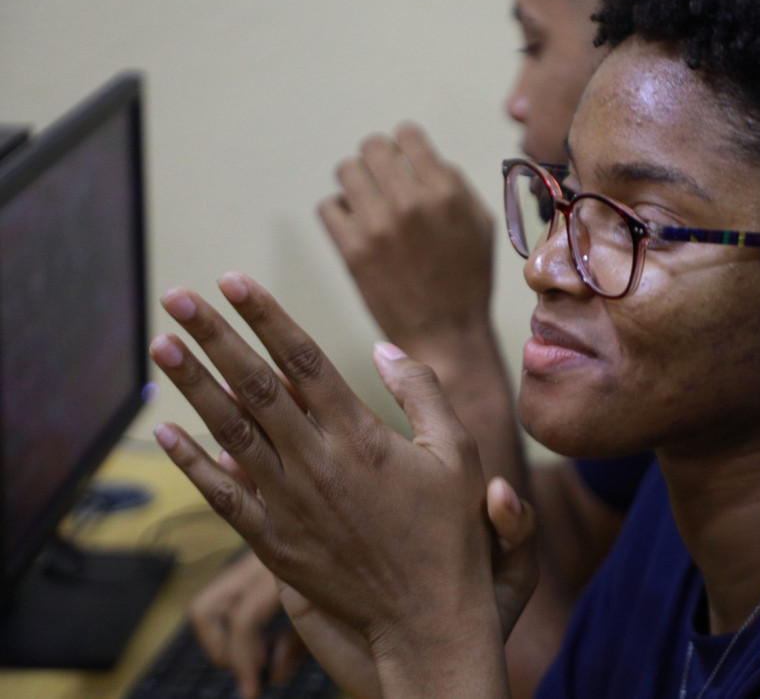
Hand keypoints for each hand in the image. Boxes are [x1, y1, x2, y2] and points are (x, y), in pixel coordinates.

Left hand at [150, 273, 514, 695]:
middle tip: (178, 298)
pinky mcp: (273, 542)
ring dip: (193, 385)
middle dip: (213, 336)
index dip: (267, 316)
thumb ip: (421, 392)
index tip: (236, 281)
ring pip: (229, 432)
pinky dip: (190, 462)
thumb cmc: (450, 533)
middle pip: (255, 385)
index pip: (303, 360)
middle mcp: (316, 463)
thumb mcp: (457, 452)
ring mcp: (289, 503)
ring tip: (161, 346)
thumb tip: (381, 349)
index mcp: (360, 435)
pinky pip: (221, 495)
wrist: (427, 619)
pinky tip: (165, 430)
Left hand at [319, 123, 494, 360]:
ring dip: (355, 181)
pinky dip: (340, 211)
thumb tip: (423, 159)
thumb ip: (454, 184)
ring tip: (366, 200)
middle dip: (376, 158)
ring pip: (345, 171)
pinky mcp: (352, 249)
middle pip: (371, 148)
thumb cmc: (467, 279)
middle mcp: (410, 202)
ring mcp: (377, 225)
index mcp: (446, 192)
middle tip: (381, 177)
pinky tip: (356, 225)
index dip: (403, 142)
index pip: (407, 135)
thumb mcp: (480, 223)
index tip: (402, 154)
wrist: (446, 332)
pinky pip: (328, 207)